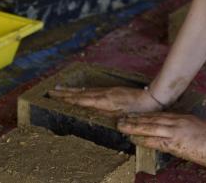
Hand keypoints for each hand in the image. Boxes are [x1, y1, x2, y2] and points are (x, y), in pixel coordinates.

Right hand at [47, 86, 162, 113]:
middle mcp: (104, 93)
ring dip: (73, 90)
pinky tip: (82, 92)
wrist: (153, 98)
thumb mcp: (122, 116)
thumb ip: (105, 116)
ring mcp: (109, 91)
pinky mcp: (114, 91)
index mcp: (104, 100)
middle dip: (66, 93)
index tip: (55, 96)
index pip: (81, 99)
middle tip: (52, 91)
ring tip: (62, 90)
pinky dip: (84, 91)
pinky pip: (94, 90)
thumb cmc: (139, 110)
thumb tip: (90, 114)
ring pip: (87, 90)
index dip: (67, 98)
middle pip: (81, 93)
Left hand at [118, 113, 205, 169]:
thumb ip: (192, 129)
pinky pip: (154, 140)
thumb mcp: (203, 128)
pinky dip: (143, 139)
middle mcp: (177, 122)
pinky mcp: (174, 142)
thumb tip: (187, 134)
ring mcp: (175, 131)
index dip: (147, 116)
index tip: (137, 115)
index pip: (161, 116)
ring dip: (134, 127)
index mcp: (184, 118)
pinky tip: (133, 139)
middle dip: (136, 119)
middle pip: (152, 119)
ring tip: (122, 126)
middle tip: (122, 119)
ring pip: (150, 127)